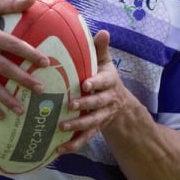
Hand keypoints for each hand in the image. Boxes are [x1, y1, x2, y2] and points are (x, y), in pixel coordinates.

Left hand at [57, 30, 132, 150]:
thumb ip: (101, 49)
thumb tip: (102, 31)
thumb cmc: (105, 78)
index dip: (96, 84)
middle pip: (97, 104)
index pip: (104, 83)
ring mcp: (101, 117)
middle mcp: (107, 101)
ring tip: (62, 127)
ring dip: (77, 126)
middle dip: (85, 106)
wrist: (120, 104)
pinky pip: (85, 138)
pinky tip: (59, 148)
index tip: (85, 84)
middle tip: (71, 105)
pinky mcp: (95, 129)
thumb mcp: (105, 62)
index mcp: (109, 82)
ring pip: (91, 123)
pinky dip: (73, 145)